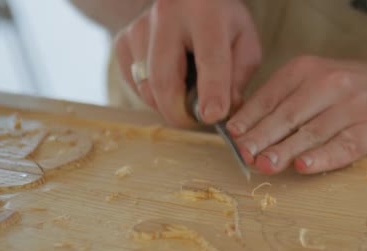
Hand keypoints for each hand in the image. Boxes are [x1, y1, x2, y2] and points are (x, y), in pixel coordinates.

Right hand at [114, 0, 260, 126]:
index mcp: (205, 13)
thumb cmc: (222, 25)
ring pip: (147, 87)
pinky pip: (135, 85)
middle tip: (197, 122)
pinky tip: (170, 81)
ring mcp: (139, 28)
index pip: (209, 58)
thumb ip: (238, 77)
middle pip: (165, 80)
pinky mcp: (122, 41)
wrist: (189, 2)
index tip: (212, 117)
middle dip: (180, 113)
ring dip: (168, 105)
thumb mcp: (244, 43)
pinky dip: (153, 95)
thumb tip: (218, 112)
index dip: (211, 92)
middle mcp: (166, 15)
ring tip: (188, 95)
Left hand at [227, 56, 366, 174]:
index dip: (250, 117)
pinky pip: (346, 144)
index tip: (233, 136)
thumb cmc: (358, 91)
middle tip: (243, 155)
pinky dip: (324, 156)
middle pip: (288, 114)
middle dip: (262, 136)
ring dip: (286, 150)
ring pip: (313, 131)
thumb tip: (249, 130)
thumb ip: (289, 101)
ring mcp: (356, 105)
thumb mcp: (321, 82)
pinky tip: (304, 166)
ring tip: (265, 165)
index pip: (272, 95)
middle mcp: (331, 83)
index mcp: (310, 69)